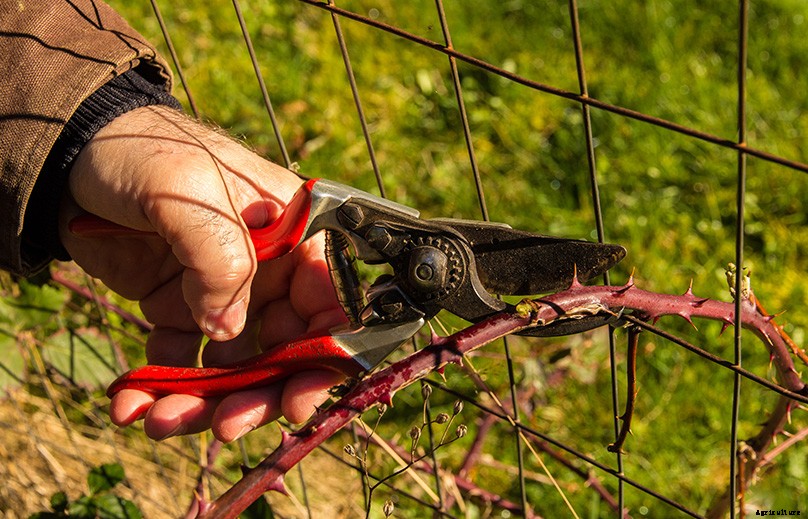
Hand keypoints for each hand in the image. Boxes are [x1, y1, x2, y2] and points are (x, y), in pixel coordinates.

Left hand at [59, 106, 346, 440]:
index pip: (330, 302)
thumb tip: (227, 332)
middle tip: (224, 427)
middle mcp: (268, 269)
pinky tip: (132, 401)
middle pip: (285, 349)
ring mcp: (224, 292)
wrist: (69, 156)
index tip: (296, 402)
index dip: (324, 357)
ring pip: (234, 366)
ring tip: (161, 421)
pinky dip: (162, 388)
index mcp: (292, 235)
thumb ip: (221, 257)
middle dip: (258, 394)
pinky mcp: (181, 308)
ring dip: (205, 402)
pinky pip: (184, 361)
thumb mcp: (188, 190)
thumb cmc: (140, 151)